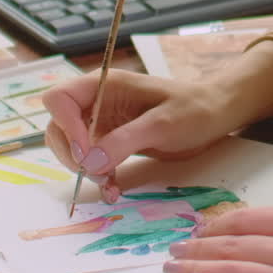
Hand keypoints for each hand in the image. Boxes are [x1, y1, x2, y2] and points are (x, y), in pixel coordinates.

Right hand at [42, 69, 235, 200]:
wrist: (214, 115)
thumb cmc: (193, 109)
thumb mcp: (162, 124)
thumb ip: (124, 140)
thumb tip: (90, 162)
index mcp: (105, 85)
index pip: (59, 99)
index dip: (65, 127)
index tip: (87, 153)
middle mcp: (97, 101)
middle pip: (58, 126)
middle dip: (72, 154)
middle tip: (97, 175)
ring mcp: (102, 121)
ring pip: (71, 147)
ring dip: (83, 170)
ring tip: (108, 185)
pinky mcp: (111, 140)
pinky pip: (90, 160)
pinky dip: (96, 176)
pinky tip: (113, 188)